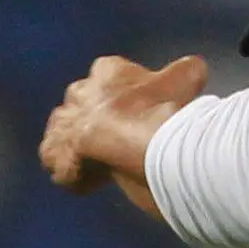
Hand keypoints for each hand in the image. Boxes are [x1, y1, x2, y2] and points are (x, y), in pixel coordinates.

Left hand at [39, 54, 209, 216]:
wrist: (135, 142)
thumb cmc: (160, 108)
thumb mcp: (185, 80)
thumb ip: (187, 71)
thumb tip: (194, 69)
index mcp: (108, 71)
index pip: (110, 74)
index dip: (125, 93)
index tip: (140, 109)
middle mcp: (80, 93)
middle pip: (83, 100)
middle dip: (96, 116)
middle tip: (120, 137)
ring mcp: (64, 123)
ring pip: (64, 129)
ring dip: (78, 143)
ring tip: (100, 160)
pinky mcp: (55, 153)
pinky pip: (55, 160)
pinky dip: (69, 170)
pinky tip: (90, 178)